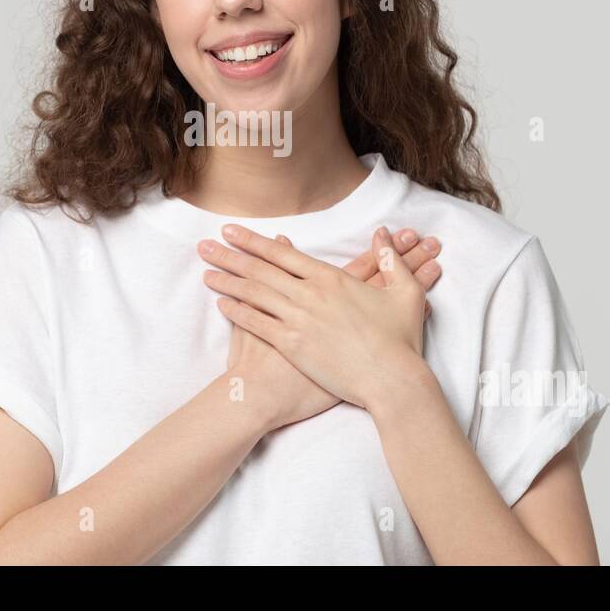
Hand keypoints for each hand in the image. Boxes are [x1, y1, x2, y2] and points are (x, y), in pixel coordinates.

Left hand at [203, 225, 432, 411]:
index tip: (231, 231)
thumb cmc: (399, 339)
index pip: (282, 254)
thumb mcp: (404, 293)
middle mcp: (309, 295)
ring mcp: (298, 320)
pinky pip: (258, 325)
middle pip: (260, 270)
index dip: (253, 241)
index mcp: (330, 278)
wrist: (390, 379)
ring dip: (227, 282)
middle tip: (205, 245)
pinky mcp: (293, 346)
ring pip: (254, 295)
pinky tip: (222, 305)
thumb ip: (390, 260)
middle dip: (230, 255)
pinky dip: (238, 313)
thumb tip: (383, 234)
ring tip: (206, 272)